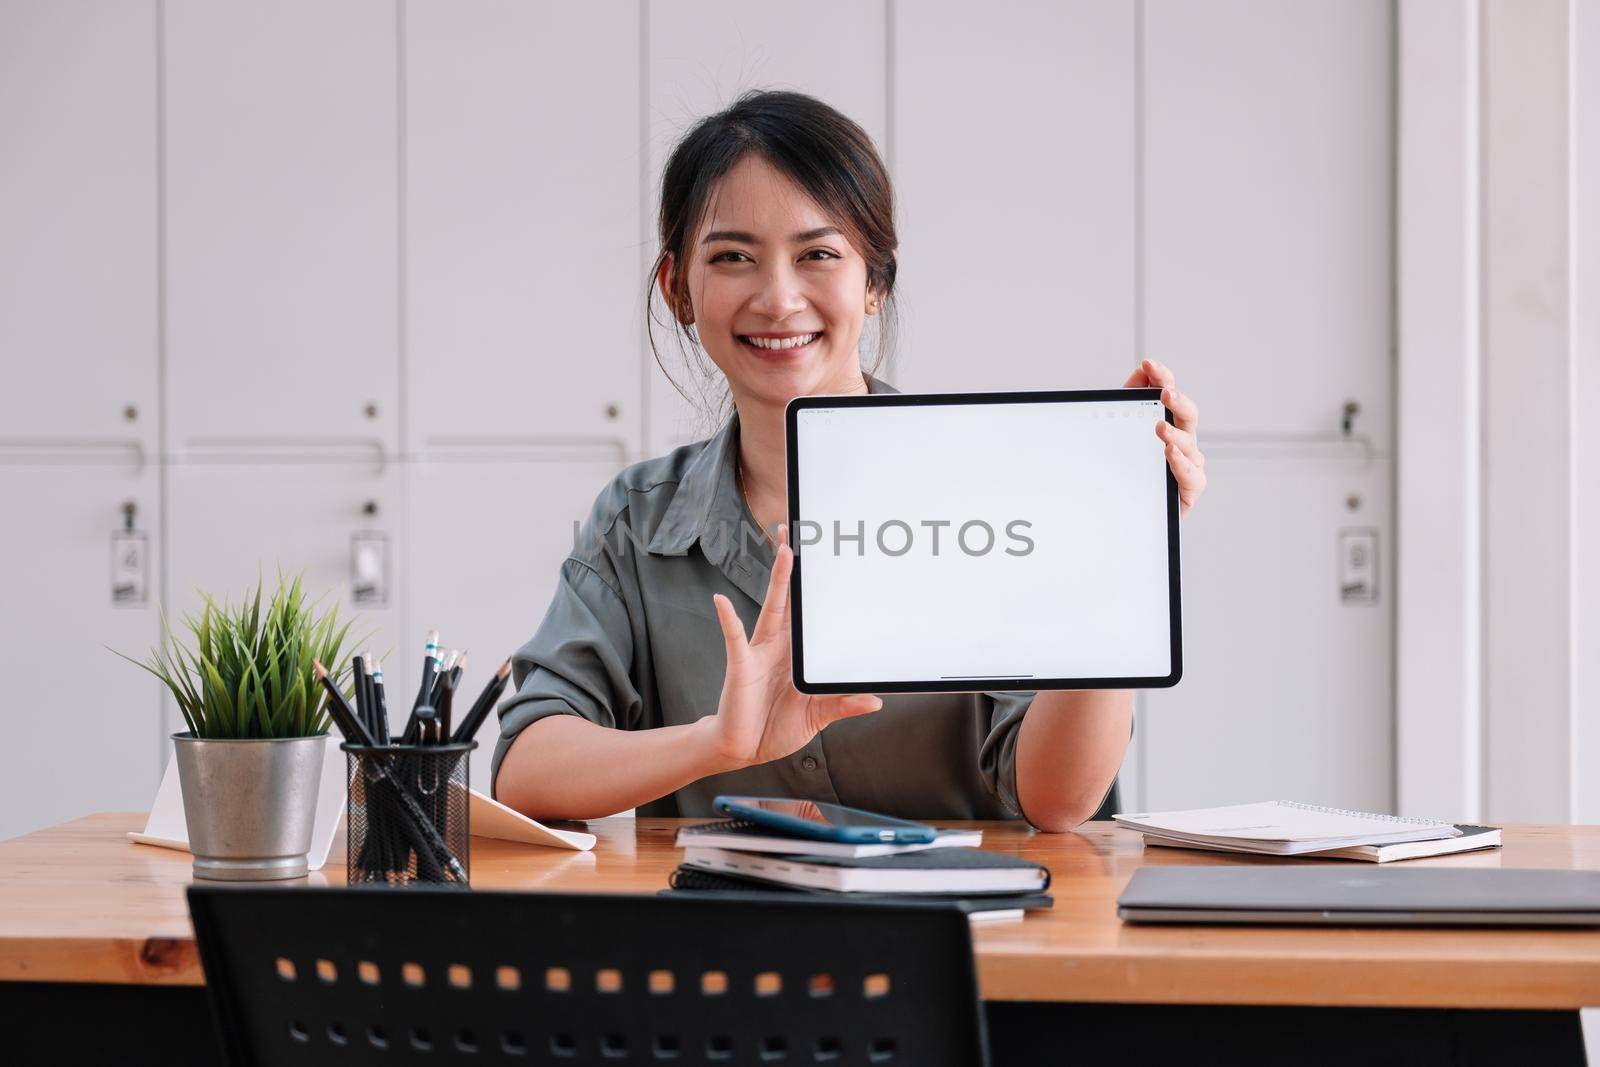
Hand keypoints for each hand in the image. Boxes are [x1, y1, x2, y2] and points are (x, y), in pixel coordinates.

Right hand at [707, 523, 882, 768]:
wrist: (744, 748)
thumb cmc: (776, 726)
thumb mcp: (817, 716)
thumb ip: (842, 705)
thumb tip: (875, 700)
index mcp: (796, 654)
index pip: (808, 614)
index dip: (815, 587)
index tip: (824, 558)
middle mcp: (777, 645)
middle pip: (787, 597)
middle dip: (793, 566)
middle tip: (798, 533)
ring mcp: (758, 651)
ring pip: (770, 607)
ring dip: (777, 579)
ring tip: (783, 549)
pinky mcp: (740, 665)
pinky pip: (734, 637)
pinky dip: (728, 619)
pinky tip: (722, 601)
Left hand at [1124, 358, 1205, 517]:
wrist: (1119, 512)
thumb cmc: (1126, 467)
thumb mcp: (1120, 429)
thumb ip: (1129, 398)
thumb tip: (1142, 369)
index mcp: (1168, 422)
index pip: (1169, 394)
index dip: (1162, 377)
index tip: (1149, 364)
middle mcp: (1183, 441)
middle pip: (1188, 416)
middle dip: (1177, 402)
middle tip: (1165, 393)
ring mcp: (1189, 465)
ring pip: (1190, 446)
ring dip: (1176, 435)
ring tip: (1160, 428)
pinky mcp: (1189, 491)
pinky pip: (1192, 476)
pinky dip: (1181, 464)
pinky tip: (1169, 454)